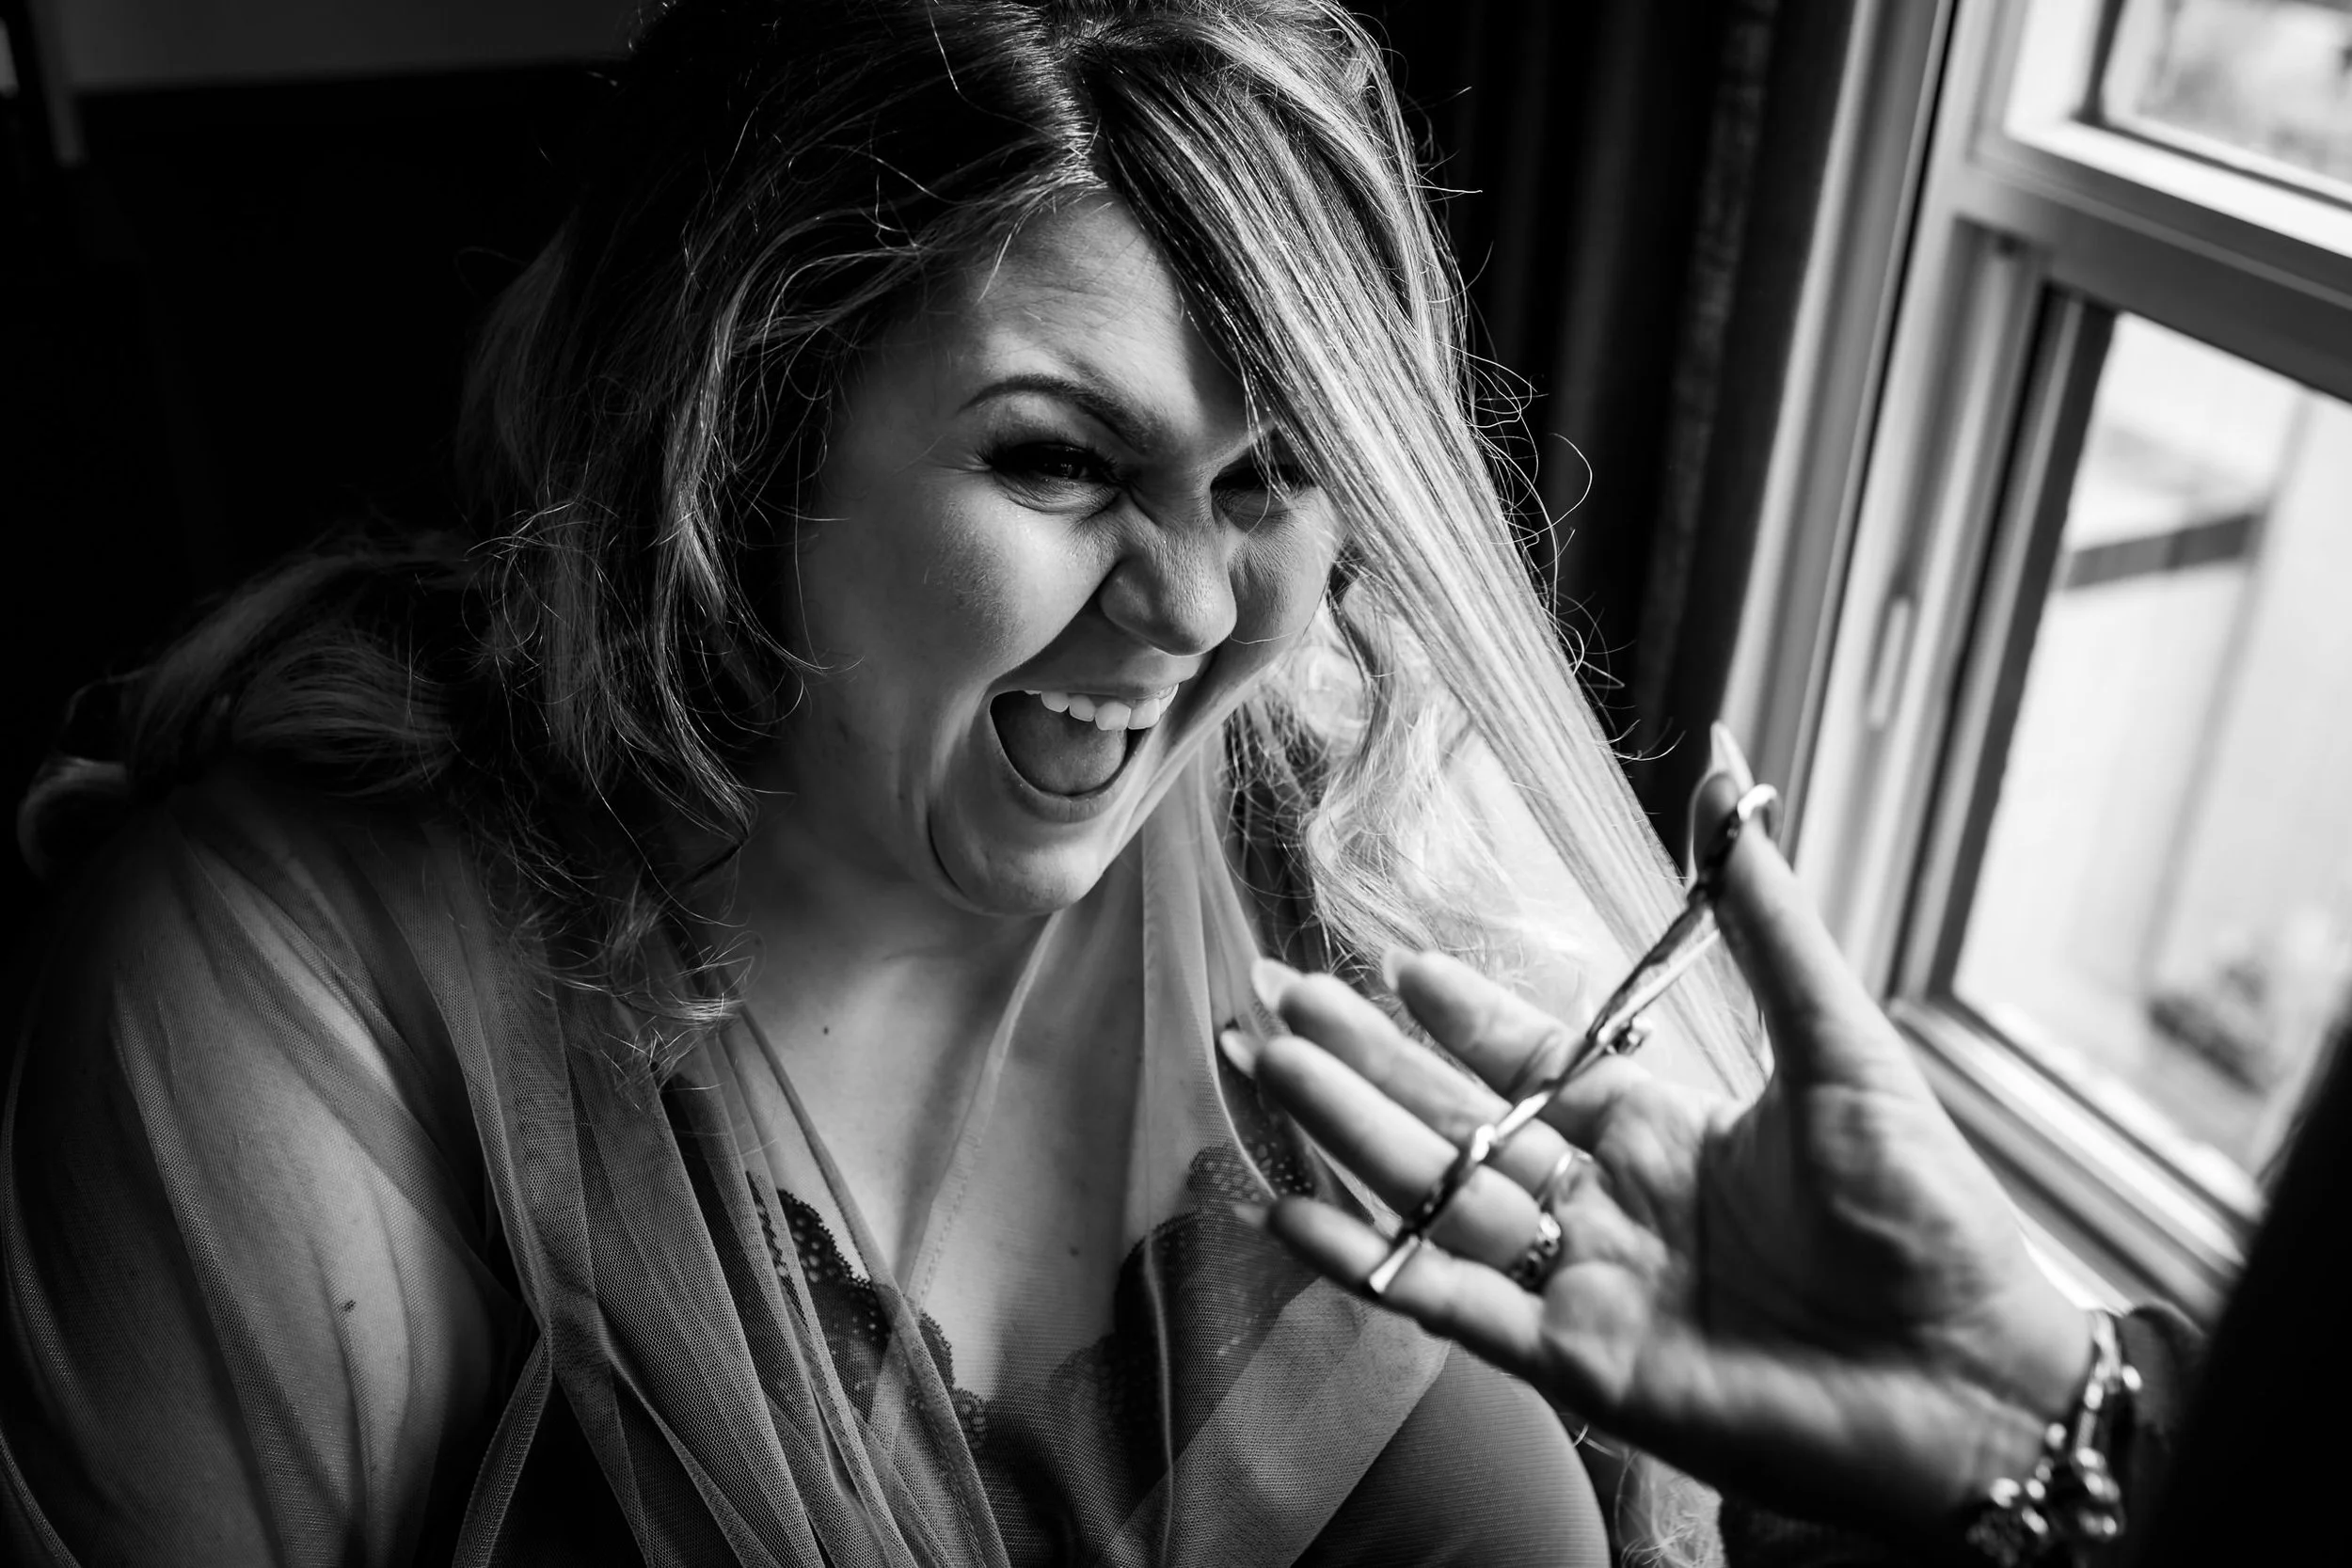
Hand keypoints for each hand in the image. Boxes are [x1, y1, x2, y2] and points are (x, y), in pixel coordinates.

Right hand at [1242, 770, 2093, 1552]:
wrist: (1974, 1383)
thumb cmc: (1931, 1216)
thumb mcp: (1840, 1046)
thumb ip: (1764, 921)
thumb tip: (1730, 774)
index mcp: (1666, 1128)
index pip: (1533, 1059)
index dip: (1462, 1014)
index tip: (1394, 963)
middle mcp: (1612, 1201)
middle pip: (1458, 1119)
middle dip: (1364, 1060)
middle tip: (1275, 1001)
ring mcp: (1588, 1282)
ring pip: (1438, 1194)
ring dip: (1346, 1133)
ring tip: (1262, 1068)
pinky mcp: (1581, 1365)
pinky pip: (1452, 1305)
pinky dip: (1371, 1264)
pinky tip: (1289, 1216)